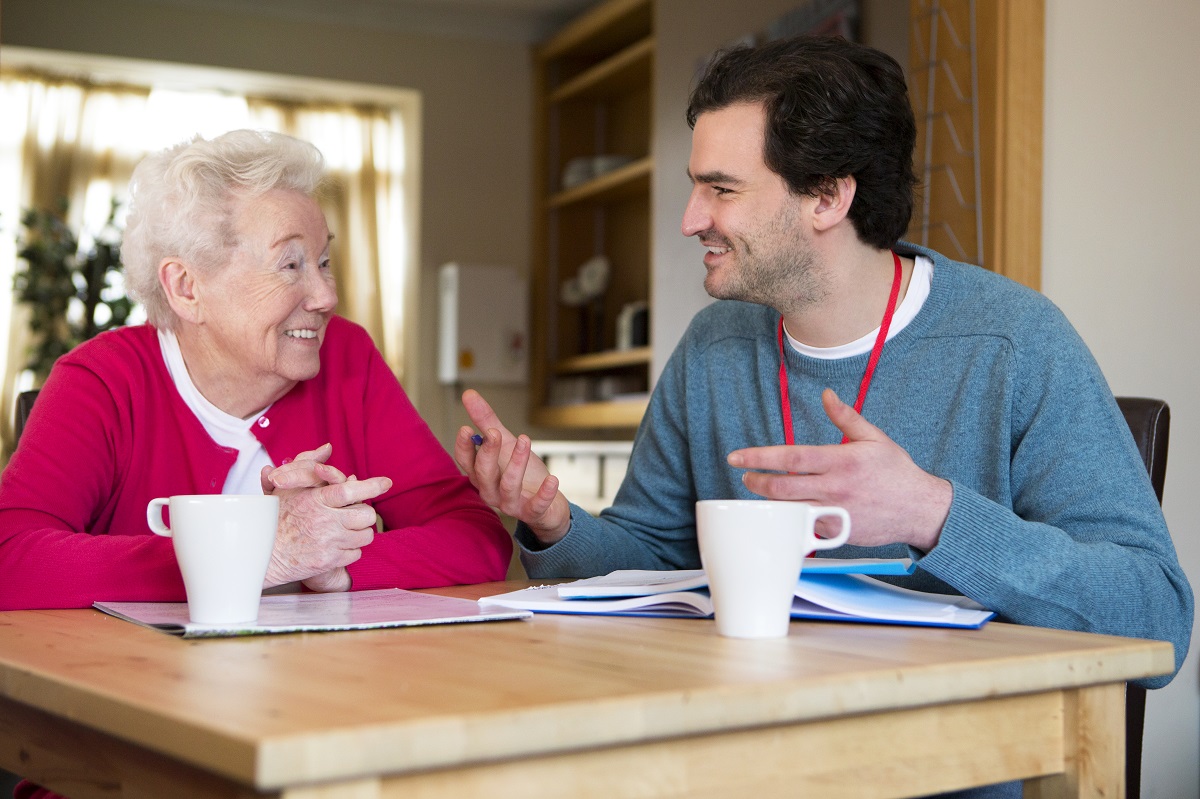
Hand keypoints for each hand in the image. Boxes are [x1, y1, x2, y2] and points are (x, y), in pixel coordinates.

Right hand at [260, 444, 391, 590]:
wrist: (261, 554)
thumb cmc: (274, 518)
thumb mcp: (286, 487)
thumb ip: (308, 465)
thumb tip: (326, 447)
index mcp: (315, 500)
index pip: (350, 490)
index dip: (371, 485)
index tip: (386, 482)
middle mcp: (324, 520)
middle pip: (365, 514)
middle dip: (364, 514)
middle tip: (355, 514)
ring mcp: (328, 542)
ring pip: (365, 536)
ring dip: (360, 533)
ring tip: (347, 531)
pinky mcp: (329, 561)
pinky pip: (356, 554)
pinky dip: (351, 550)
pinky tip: (339, 546)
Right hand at [453, 389, 571, 544]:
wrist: (548, 504)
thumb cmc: (523, 473)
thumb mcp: (507, 443)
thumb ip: (487, 421)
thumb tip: (468, 394)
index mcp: (482, 474)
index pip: (466, 462)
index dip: (464, 448)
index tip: (466, 428)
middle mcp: (490, 491)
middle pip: (483, 474)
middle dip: (487, 453)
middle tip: (494, 432)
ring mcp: (510, 504)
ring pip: (508, 486)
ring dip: (516, 464)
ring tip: (525, 440)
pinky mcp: (531, 513)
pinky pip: (535, 506)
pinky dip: (544, 494)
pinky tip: (552, 479)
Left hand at [727, 389, 951, 550]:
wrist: (920, 509)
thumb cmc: (897, 473)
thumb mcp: (874, 438)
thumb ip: (846, 417)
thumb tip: (827, 395)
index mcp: (841, 461)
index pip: (790, 457)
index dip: (759, 457)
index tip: (738, 458)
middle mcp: (835, 488)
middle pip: (782, 488)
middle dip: (757, 483)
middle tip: (747, 478)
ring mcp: (835, 512)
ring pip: (789, 510)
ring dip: (769, 503)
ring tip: (762, 493)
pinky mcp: (837, 531)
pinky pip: (805, 527)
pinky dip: (790, 519)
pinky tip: (785, 512)